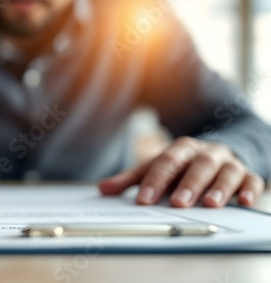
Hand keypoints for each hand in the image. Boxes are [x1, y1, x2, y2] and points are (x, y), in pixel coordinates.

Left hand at [99, 137, 264, 207]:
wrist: (213, 155)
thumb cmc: (179, 166)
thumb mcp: (155, 169)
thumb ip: (130, 180)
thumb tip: (102, 188)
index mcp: (181, 150)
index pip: (166, 163)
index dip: (155, 181)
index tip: (143, 200)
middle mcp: (205, 153)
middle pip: (198, 165)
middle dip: (188, 184)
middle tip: (178, 203)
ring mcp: (227, 163)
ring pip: (226, 172)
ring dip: (219, 188)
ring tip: (211, 204)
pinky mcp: (246, 175)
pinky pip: (251, 180)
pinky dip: (250, 190)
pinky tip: (245, 201)